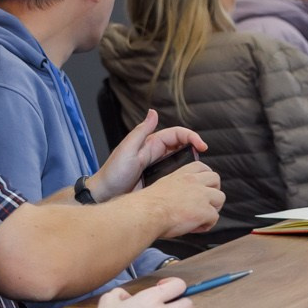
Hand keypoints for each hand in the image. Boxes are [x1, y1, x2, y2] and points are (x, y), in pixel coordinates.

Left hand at [93, 109, 208, 197]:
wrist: (105, 195)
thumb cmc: (112, 173)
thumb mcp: (127, 150)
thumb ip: (141, 131)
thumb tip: (153, 112)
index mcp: (150, 143)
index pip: (177, 134)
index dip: (191, 137)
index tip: (202, 146)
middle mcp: (156, 153)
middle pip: (182, 146)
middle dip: (195, 148)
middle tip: (202, 159)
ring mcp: (158, 167)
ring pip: (181, 160)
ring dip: (192, 162)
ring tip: (199, 170)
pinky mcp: (158, 180)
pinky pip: (175, 175)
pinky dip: (185, 175)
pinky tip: (190, 182)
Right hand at [131, 161, 223, 237]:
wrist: (147, 213)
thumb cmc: (149, 205)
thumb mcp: (163, 186)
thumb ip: (177, 187)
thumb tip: (181, 197)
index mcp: (183, 175)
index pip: (202, 167)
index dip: (206, 177)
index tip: (204, 186)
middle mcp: (194, 182)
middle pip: (216, 179)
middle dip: (214, 191)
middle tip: (206, 203)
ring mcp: (201, 195)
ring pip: (220, 198)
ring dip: (213, 208)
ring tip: (201, 217)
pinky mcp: (205, 211)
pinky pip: (215, 217)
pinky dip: (207, 224)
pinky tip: (195, 227)